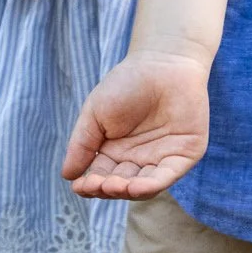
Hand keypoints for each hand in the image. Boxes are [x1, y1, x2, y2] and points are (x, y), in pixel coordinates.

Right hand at [63, 49, 209, 197]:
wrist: (162, 61)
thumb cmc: (126, 83)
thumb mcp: (95, 114)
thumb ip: (82, 144)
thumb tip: (66, 175)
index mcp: (116, 152)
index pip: (101, 177)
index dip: (90, 185)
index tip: (79, 186)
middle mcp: (139, 159)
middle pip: (122, 186)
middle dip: (108, 189)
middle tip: (97, 184)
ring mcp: (163, 158)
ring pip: (145, 186)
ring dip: (127, 191)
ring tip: (112, 186)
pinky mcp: (185, 154)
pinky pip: (168, 175)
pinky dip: (151, 185)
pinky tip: (134, 186)